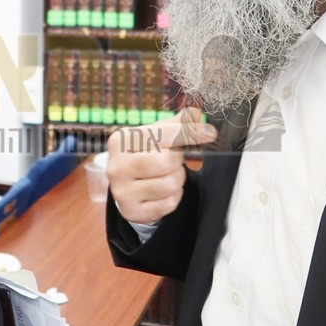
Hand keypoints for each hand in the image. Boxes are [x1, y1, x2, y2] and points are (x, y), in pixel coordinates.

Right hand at [106, 107, 216, 224]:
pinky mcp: (131, 211)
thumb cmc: (144, 154)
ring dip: (177, 179)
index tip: (208, 133)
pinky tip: (163, 191)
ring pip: (170, 184)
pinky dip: (173, 196)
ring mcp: (122, 191)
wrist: (127, 185)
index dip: (190, 133)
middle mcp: (117, 166)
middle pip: (167, 161)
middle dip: (179, 161)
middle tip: (176, 160)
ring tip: (168, 175)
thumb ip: (177, 123)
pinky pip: (168, 204)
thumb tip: (196, 114)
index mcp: (121, 141)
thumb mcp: (156, 134)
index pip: (162, 134)